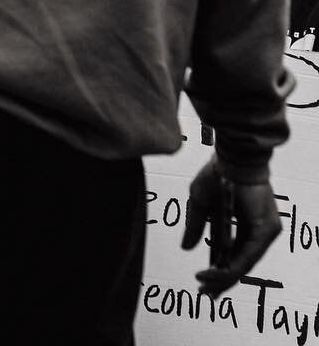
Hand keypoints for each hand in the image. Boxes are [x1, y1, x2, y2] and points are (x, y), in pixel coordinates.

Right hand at [182, 156, 280, 294]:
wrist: (230, 156)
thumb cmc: (216, 174)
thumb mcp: (200, 203)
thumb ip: (196, 226)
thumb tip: (186, 248)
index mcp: (243, 225)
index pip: (233, 255)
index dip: (219, 271)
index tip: (203, 284)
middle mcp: (257, 232)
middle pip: (240, 264)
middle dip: (221, 282)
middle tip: (205, 294)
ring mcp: (264, 233)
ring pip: (244, 264)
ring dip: (223, 278)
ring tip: (206, 287)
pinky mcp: (265, 231)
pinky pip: (248, 256)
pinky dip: (230, 267)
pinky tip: (215, 274)